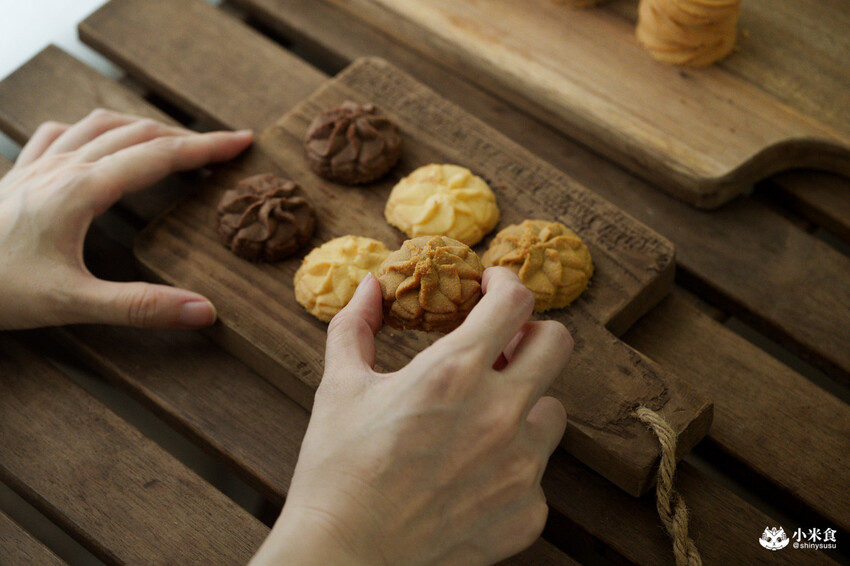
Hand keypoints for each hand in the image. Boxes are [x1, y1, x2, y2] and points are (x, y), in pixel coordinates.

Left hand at [0, 109, 251, 329]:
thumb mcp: (73, 303)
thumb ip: (141, 306)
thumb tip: (203, 311)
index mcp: (82, 190)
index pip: (159, 156)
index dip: (205, 148)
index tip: (241, 141)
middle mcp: (62, 167)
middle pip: (137, 134)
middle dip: (186, 137)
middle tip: (222, 147)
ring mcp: (37, 165)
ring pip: (101, 125)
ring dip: (145, 128)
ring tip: (174, 142)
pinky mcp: (19, 174)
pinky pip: (60, 132)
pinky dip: (94, 129)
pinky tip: (97, 141)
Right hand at [252, 267, 570, 565]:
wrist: (345, 556)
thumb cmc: (336, 470)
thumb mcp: (339, 386)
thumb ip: (356, 326)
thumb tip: (369, 286)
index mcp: (453, 373)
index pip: (515, 302)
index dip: (506, 284)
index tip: (492, 288)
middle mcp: (500, 415)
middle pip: (558, 344)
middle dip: (532, 334)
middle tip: (502, 345)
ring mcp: (521, 467)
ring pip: (553, 411)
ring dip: (525, 404)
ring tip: (482, 418)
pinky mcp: (528, 512)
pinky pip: (538, 472)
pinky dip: (513, 464)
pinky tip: (472, 474)